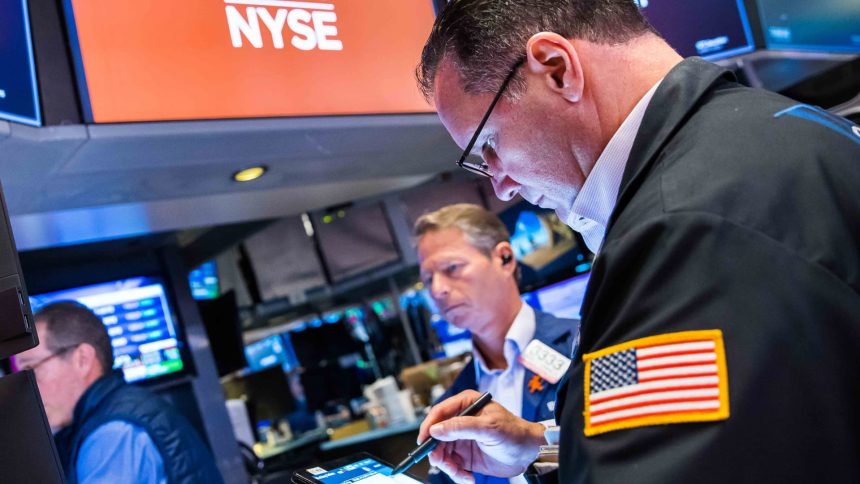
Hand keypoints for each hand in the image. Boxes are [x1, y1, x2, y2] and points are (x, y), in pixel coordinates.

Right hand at [417, 390, 545, 483]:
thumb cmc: (513, 432)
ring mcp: (461, 439)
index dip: (429, 426)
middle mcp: (460, 421)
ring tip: (461, 474)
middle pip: (436, 436)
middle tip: (443, 463)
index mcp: (466, 404)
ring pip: (442, 453)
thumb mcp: (488, 427)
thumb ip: (461, 427)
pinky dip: (457, 474)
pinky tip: (469, 478)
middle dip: (437, 452)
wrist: (529, 452)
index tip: (424, 441)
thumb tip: (436, 430)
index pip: (439, 412)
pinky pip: (452, 466)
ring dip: (448, 466)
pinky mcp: (465, 456)